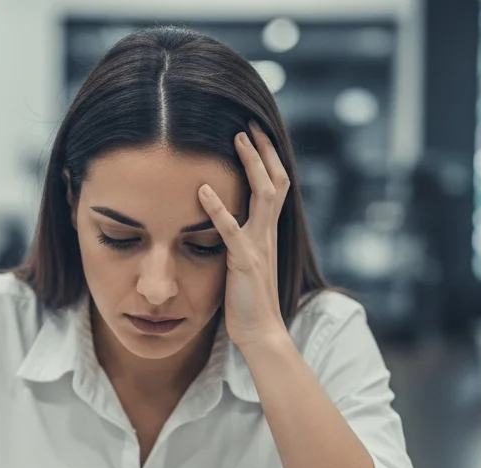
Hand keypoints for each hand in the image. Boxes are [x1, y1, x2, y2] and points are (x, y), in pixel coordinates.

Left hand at [198, 122, 292, 352]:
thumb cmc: (248, 300)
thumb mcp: (244, 261)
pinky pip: (232, 230)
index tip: (255, 133)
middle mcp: (268, 233)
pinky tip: (203, 190)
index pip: (276, 185)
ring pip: (264, 195)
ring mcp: (259, 246)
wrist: (261, 331)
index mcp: (268, 232)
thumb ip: (240, 238)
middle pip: (276, 180)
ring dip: (251, 165)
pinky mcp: (244, 262)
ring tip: (237, 139)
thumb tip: (226, 219)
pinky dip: (218, 208)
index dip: (268, 158)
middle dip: (264, 150)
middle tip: (250, 123)